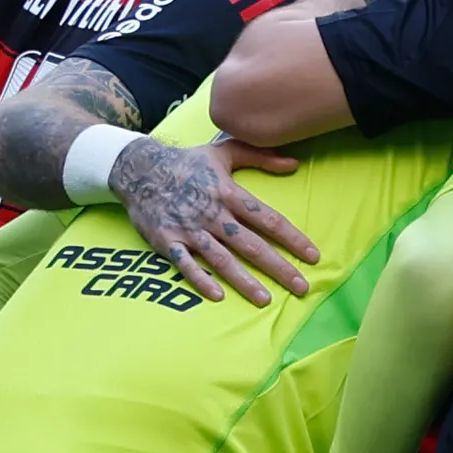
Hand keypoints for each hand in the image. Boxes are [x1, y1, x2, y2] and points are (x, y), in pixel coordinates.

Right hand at [115, 136, 313, 303]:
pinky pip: (185, 264)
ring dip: (244, 281)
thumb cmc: (187, 162)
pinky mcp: (166, 241)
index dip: (292, 238)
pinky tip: (217, 296)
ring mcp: (189, 229)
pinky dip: (200, 280)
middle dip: (278, 267)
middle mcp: (212, 214)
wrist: (138, 167)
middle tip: (302, 287)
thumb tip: (295, 164)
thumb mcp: (224, 151)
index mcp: (229, 192)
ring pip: (221, 259)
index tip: (313, 256)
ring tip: (265, 300)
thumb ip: (260, 156)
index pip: (268, 218)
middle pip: (251, 244)